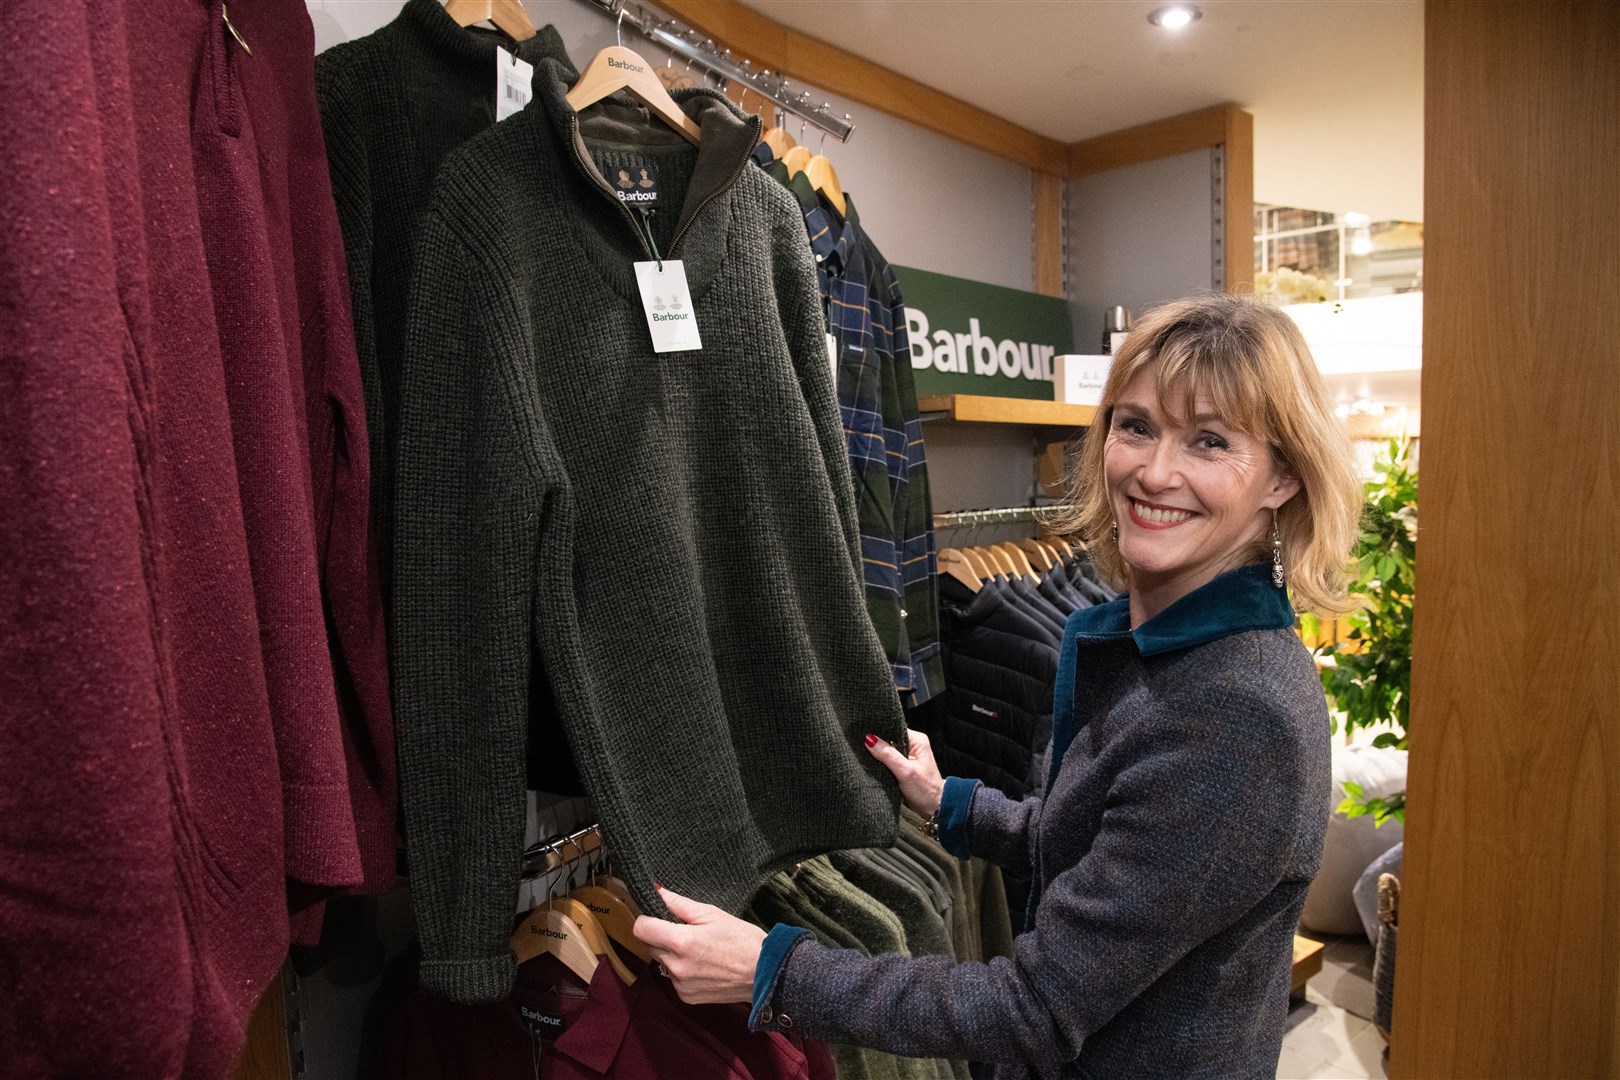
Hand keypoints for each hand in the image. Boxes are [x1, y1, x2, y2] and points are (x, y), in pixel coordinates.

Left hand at [632, 885, 765, 1004]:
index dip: (647, 918)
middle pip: (650, 945)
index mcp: (681, 941)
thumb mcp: (712, 913)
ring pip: (661, 962)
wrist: (765, 973)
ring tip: (699, 950)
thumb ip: (678, 903)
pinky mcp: (686, 997)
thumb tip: (656, 891)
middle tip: (687, 931)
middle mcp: (676, 966)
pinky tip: (703, 965)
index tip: (659, 916)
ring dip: (672, 954)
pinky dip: (682, 971)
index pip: (640, 928)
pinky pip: (673, 978)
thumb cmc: (742, 939)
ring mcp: (680, 984)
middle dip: (662, 936)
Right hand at [865, 728, 944, 817]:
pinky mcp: (903, 766)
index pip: (893, 728)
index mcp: (917, 740)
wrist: (934, 808)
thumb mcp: (905, 772)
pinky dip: (882, 763)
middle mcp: (913, 745)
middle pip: (889, 738)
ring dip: (878, 755)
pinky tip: (873, 766)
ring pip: (887, 750)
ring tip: (866, 758)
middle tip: (862, 749)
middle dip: (877, 744)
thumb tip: (870, 739)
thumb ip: (888, 755)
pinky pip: (888, 760)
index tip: (863, 736)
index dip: (879, 732)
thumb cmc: (925, 790)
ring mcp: (908, 755)